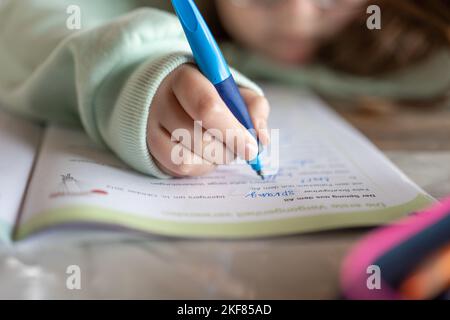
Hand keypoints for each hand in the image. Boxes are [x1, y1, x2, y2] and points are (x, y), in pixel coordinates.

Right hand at [147, 64, 269, 176]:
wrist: (173, 98)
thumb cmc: (211, 94)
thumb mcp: (235, 92)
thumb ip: (253, 107)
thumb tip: (261, 138)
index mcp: (185, 77)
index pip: (207, 106)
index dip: (232, 130)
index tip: (252, 147)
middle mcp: (162, 99)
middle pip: (198, 135)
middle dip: (228, 148)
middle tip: (240, 147)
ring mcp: (152, 125)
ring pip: (190, 155)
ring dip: (216, 158)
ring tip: (222, 146)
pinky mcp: (151, 147)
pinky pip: (181, 167)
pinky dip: (203, 166)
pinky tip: (207, 154)